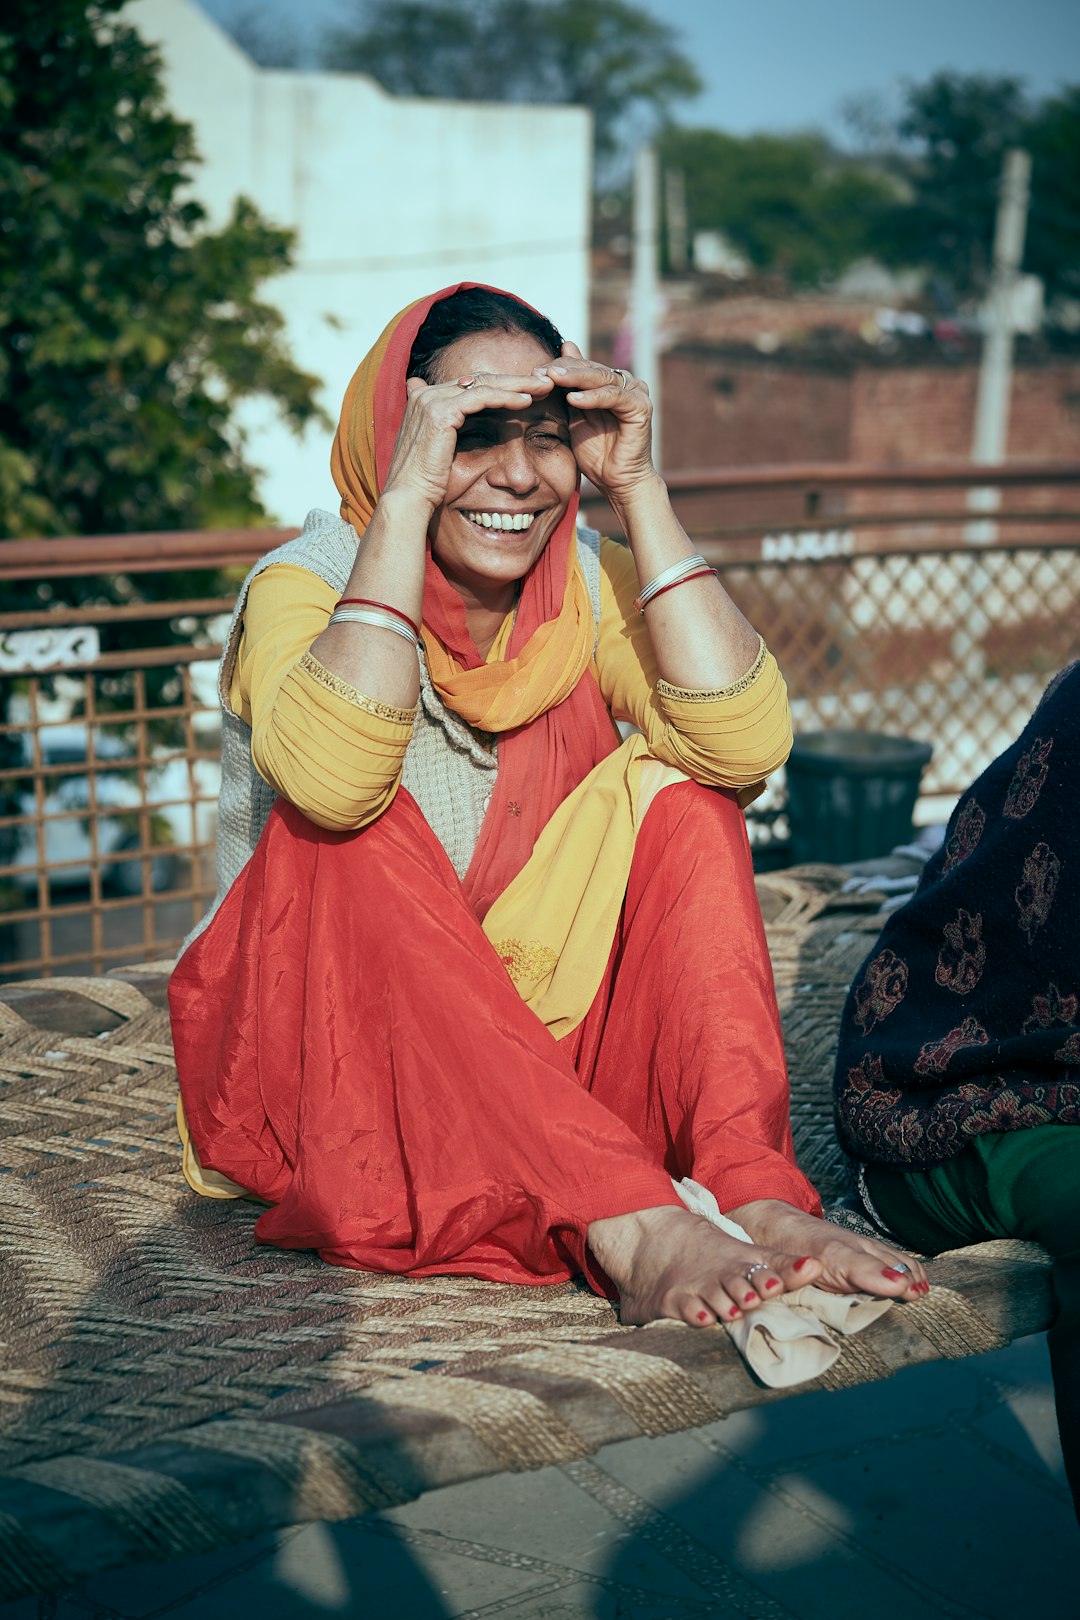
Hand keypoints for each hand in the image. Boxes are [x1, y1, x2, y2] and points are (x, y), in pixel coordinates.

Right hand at [382, 371, 555, 511]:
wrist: (409, 499)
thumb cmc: (426, 485)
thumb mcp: (439, 452)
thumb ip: (449, 433)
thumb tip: (459, 430)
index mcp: (424, 400)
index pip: (469, 385)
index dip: (499, 385)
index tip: (527, 390)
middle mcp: (425, 394)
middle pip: (478, 379)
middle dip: (513, 380)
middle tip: (542, 382)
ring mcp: (431, 399)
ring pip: (483, 383)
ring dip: (517, 384)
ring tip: (543, 388)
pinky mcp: (441, 410)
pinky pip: (482, 396)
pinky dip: (506, 397)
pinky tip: (527, 401)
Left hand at [536, 340, 656, 507]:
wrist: (617, 482)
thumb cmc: (596, 454)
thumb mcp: (575, 416)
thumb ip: (569, 387)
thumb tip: (564, 348)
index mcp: (610, 382)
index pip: (581, 365)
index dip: (557, 367)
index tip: (533, 373)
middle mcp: (626, 383)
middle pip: (590, 368)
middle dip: (563, 370)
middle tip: (539, 372)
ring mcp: (636, 392)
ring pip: (601, 378)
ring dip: (575, 378)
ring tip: (552, 378)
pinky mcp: (641, 407)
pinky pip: (614, 397)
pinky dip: (593, 397)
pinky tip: (573, 399)